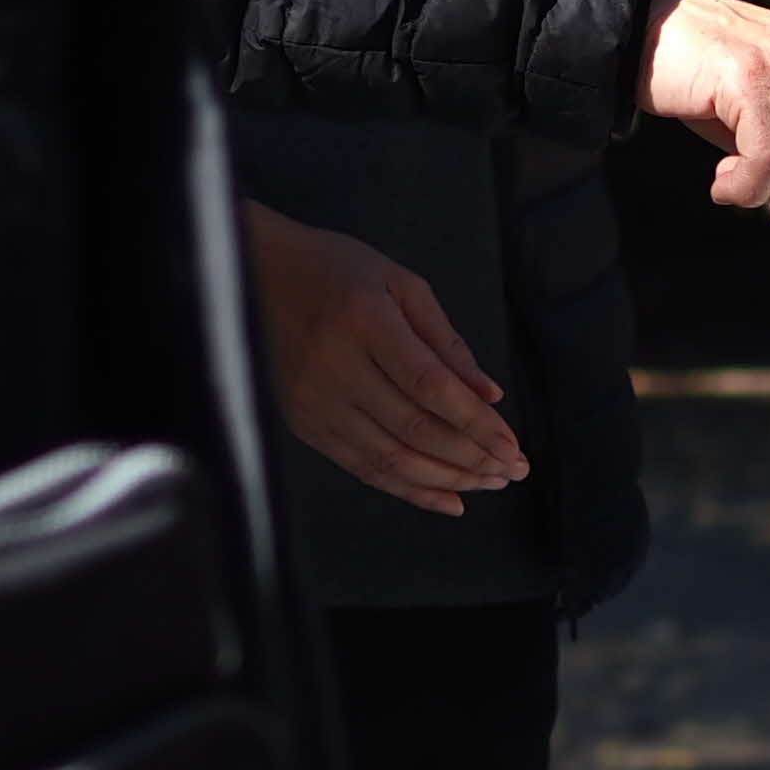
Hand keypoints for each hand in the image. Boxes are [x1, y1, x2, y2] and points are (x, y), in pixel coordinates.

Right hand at [251, 199, 520, 511]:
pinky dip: (409, 489)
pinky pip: (363, 468)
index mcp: (365, 321)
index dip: (474, 423)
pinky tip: (449, 500)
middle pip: (414, 429)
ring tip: (490, 484)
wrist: (255, 273)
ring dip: (447, 479)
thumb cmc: (339, 270)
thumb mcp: (401, 285)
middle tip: (513, 472)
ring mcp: (314, 401)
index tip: (512, 448)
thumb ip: (446, 342)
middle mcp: (334, 367)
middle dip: (471, 458)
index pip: (429, 387)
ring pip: (391, 458)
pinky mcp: (303, 423)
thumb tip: (488, 395)